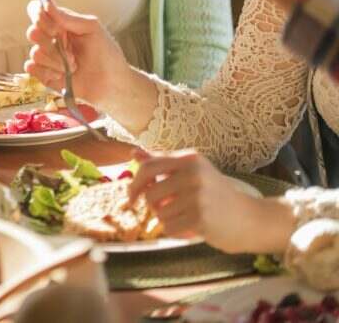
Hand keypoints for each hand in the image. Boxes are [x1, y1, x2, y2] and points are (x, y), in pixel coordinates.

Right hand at [23, 0, 129, 104]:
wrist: (112, 84)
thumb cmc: (106, 54)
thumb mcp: (91, 28)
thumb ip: (67, 16)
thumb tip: (46, 3)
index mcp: (60, 24)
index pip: (36, 11)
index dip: (39, 17)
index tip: (56, 28)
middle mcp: (50, 38)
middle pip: (32, 32)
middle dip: (51, 43)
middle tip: (70, 50)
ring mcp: (46, 57)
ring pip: (35, 53)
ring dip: (56, 61)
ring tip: (73, 66)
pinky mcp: (43, 74)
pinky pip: (32, 68)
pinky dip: (47, 72)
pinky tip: (62, 75)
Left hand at [129, 150, 295, 253]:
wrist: (252, 219)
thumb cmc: (217, 195)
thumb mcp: (192, 172)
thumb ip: (162, 163)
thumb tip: (134, 153)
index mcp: (189, 158)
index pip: (148, 167)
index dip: (135, 184)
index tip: (132, 197)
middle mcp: (193, 173)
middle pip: (150, 194)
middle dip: (153, 206)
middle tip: (168, 210)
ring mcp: (198, 196)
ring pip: (159, 213)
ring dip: (168, 219)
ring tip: (187, 216)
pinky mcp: (201, 218)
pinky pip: (169, 228)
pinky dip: (176, 231)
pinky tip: (192, 227)